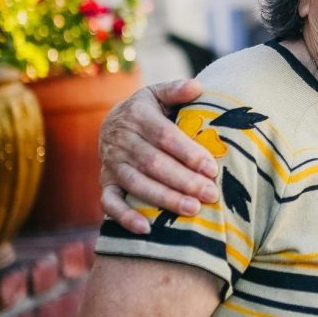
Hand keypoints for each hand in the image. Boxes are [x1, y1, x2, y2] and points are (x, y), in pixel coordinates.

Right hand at [99, 79, 218, 232]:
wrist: (112, 123)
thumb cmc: (148, 110)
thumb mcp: (158, 94)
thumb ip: (176, 90)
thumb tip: (197, 87)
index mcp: (138, 117)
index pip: (165, 137)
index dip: (188, 153)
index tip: (212, 168)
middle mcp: (121, 141)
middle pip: (153, 164)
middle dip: (183, 181)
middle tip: (210, 194)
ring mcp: (111, 164)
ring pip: (137, 184)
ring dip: (164, 199)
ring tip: (193, 210)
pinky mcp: (105, 183)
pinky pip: (109, 203)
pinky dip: (124, 217)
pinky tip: (146, 229)